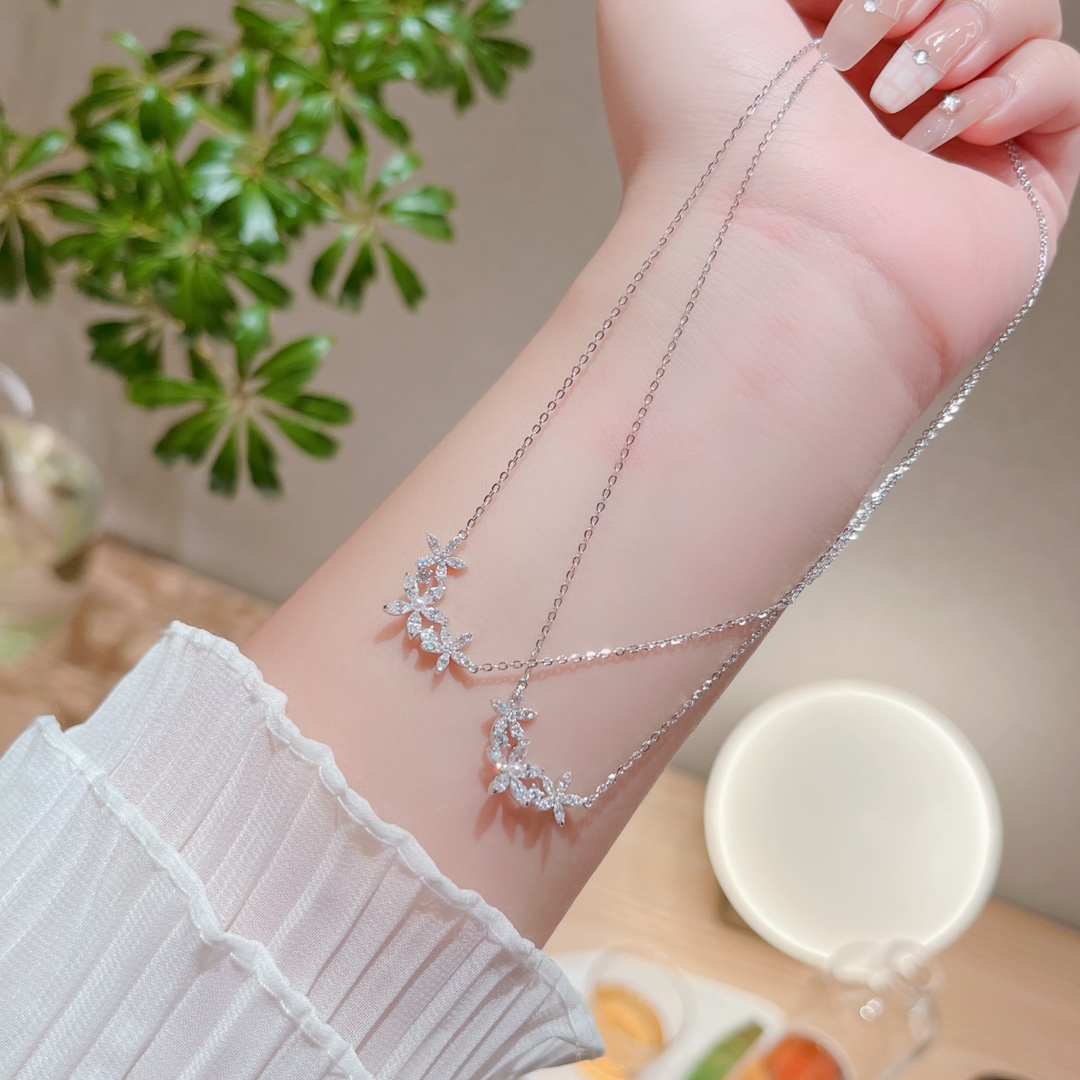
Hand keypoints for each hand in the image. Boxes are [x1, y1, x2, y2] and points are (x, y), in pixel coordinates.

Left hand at [596, 0, 1078, 410]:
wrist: (757, 242)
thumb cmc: (697, 128)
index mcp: (794, 59)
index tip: (827, 1)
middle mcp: (866, 105)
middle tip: (867, 26)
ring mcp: (939, 148)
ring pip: (1014, 17)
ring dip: (972, 19)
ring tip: (904, 84)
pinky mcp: (1009, 189)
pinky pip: (1061, 84)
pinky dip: (1022, 82)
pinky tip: (954, 127)